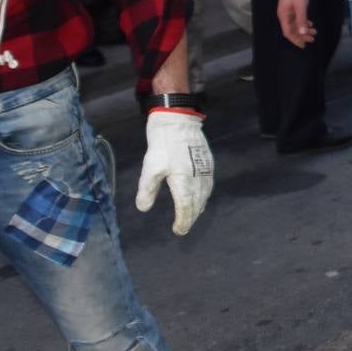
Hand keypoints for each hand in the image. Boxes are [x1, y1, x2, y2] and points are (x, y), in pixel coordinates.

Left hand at [135, 110, 213, 235]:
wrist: (178, 119)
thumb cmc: (162, 144)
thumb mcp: (150, 167)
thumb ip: (147, 190)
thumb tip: (143, 208)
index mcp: (184, 182)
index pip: (186, 208)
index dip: (182, 221)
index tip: (178, 231)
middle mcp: (198, 179)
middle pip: (197, 204)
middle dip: (191, 217)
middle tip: (183, 227)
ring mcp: (205, 170)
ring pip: (205, 195)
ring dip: (198, 207)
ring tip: (193, 215)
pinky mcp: (208, 162)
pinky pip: (208, 185)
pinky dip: (204, 195)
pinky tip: (200, 195)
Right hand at [278, 0, 314, 47]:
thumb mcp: (301, 7)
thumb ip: (301, 20)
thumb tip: (302, 32)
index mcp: (283, 16)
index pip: (288, 32)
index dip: (296, 40)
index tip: (304, 45)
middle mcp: (284, 16)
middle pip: (292, 30)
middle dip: (302, 36)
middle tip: (312, 39)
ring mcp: (288, 12)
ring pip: (296, 25)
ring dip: (304, 29)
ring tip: (314, 32)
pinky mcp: (292, 9)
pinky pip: (297, 19)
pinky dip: (303, 23)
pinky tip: (310, 24)